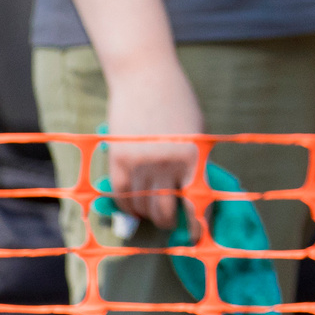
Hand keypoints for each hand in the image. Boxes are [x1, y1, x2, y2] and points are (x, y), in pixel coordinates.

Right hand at [103, 59, 202, 229]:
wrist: (145, 77)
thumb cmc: (178, 102)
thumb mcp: (197, 132)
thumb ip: (193, 164)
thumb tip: (187, 197)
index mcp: (193, 156)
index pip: (196, 202)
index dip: (196, 225)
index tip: (196, 236)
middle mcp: (167, 163)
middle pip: (165, 211)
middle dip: (169, 223)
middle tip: (171, 222)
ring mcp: (140, 162)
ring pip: (141, 207)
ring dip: (147, 214)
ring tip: (152, 209)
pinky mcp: (118, 160)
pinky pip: (121, 196)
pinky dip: (127, 206)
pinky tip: (134, 204)